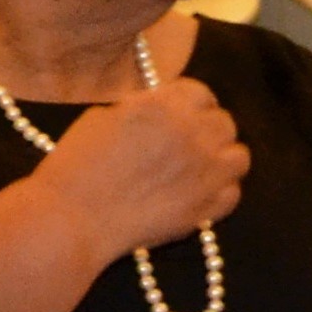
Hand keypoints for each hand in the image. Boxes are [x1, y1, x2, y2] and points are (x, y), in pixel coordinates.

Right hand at [32, 81, 244, 261]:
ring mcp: (207, 172)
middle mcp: (193, 134)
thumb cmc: (76, 165)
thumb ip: (142, 109)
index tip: (182, 115)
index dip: (191, 104)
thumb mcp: (102, 117)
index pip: (201, 93)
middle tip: (188, 145)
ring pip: (239, 157)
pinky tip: (197, 194)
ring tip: (200, 169)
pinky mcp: (210, 206)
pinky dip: (219, 192)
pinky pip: (233, 192)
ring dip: (222, 159)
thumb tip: (161, 110)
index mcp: (165, 106)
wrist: (72, 218)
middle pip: (224, 123)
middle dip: (208, 130)